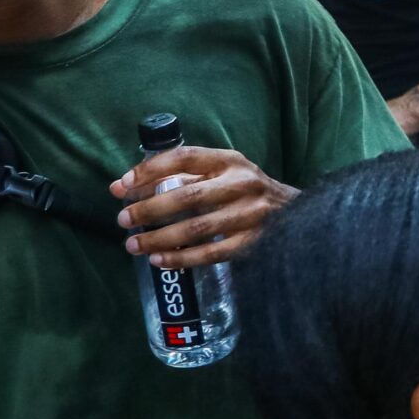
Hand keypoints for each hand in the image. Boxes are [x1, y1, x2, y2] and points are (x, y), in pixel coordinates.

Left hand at [111, 145, 297, 267]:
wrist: (296, 213)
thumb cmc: (247, 191)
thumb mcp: (225, 172)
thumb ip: (187, 175)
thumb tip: (129, 187)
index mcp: (230, 161)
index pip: (184, 158)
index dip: (150, 170)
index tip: (122, 185)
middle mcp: (242, 184)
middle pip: (188, 196)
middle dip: (149, 209)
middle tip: (123, 219)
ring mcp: (251, 214)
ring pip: (198, 228)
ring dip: (160, 238)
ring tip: (133, 245)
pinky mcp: (254, 241)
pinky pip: (212, 253)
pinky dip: (183, 258)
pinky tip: (160, 260)